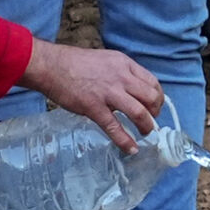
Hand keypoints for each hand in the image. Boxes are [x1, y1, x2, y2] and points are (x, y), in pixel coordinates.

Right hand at [25, 42, 164, 145]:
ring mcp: (108, 93)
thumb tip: (131, 89)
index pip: (152, 82)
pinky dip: (125, 141)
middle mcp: (121, 77)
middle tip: (151, 120)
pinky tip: (130, 149)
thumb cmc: (75, 63)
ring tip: (146, 133)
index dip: (157, 97)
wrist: (51, 65)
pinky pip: (114, 127)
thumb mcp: (106, 60)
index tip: (155, 106)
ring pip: (139, 112)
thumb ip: (120, 73)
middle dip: (155, 112)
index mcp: (124, 64)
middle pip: (151, 97)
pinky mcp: (94, 108)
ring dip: (146, 126)